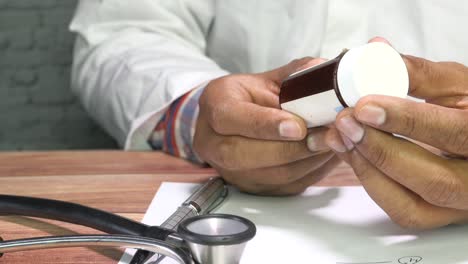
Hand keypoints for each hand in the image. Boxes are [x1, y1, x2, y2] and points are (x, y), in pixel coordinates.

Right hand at [194, 58, 338, 195]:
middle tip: (323, 139)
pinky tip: (324, 157)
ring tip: (330, 145)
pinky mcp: (249, 186)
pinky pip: (280, 186)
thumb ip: (296, 75)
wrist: (236, 121)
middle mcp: (213, 141)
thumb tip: (324, 71)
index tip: (298, 127)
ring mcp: (228, 169)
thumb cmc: (252, 97)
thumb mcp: (269, 78)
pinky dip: (307, 173)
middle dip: (289, 149)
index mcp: (215, 104)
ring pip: (266, 175)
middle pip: (244, 154)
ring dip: (304, 163)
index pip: (232, 118)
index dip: (265, 125)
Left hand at [325, 39, 467, 228]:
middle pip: (432, 179)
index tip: (365, 106)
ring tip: (341, 136)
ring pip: (412, 204)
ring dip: (369, 169)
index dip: (407, 120)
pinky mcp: (438, 215)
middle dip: (380, 151)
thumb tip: (376, 51)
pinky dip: (371, 185)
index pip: (454, 133)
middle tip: (346, 123)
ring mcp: (458, 203)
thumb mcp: (456, 84)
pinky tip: (353, 155)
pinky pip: (402, 212)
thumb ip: (418, 72)